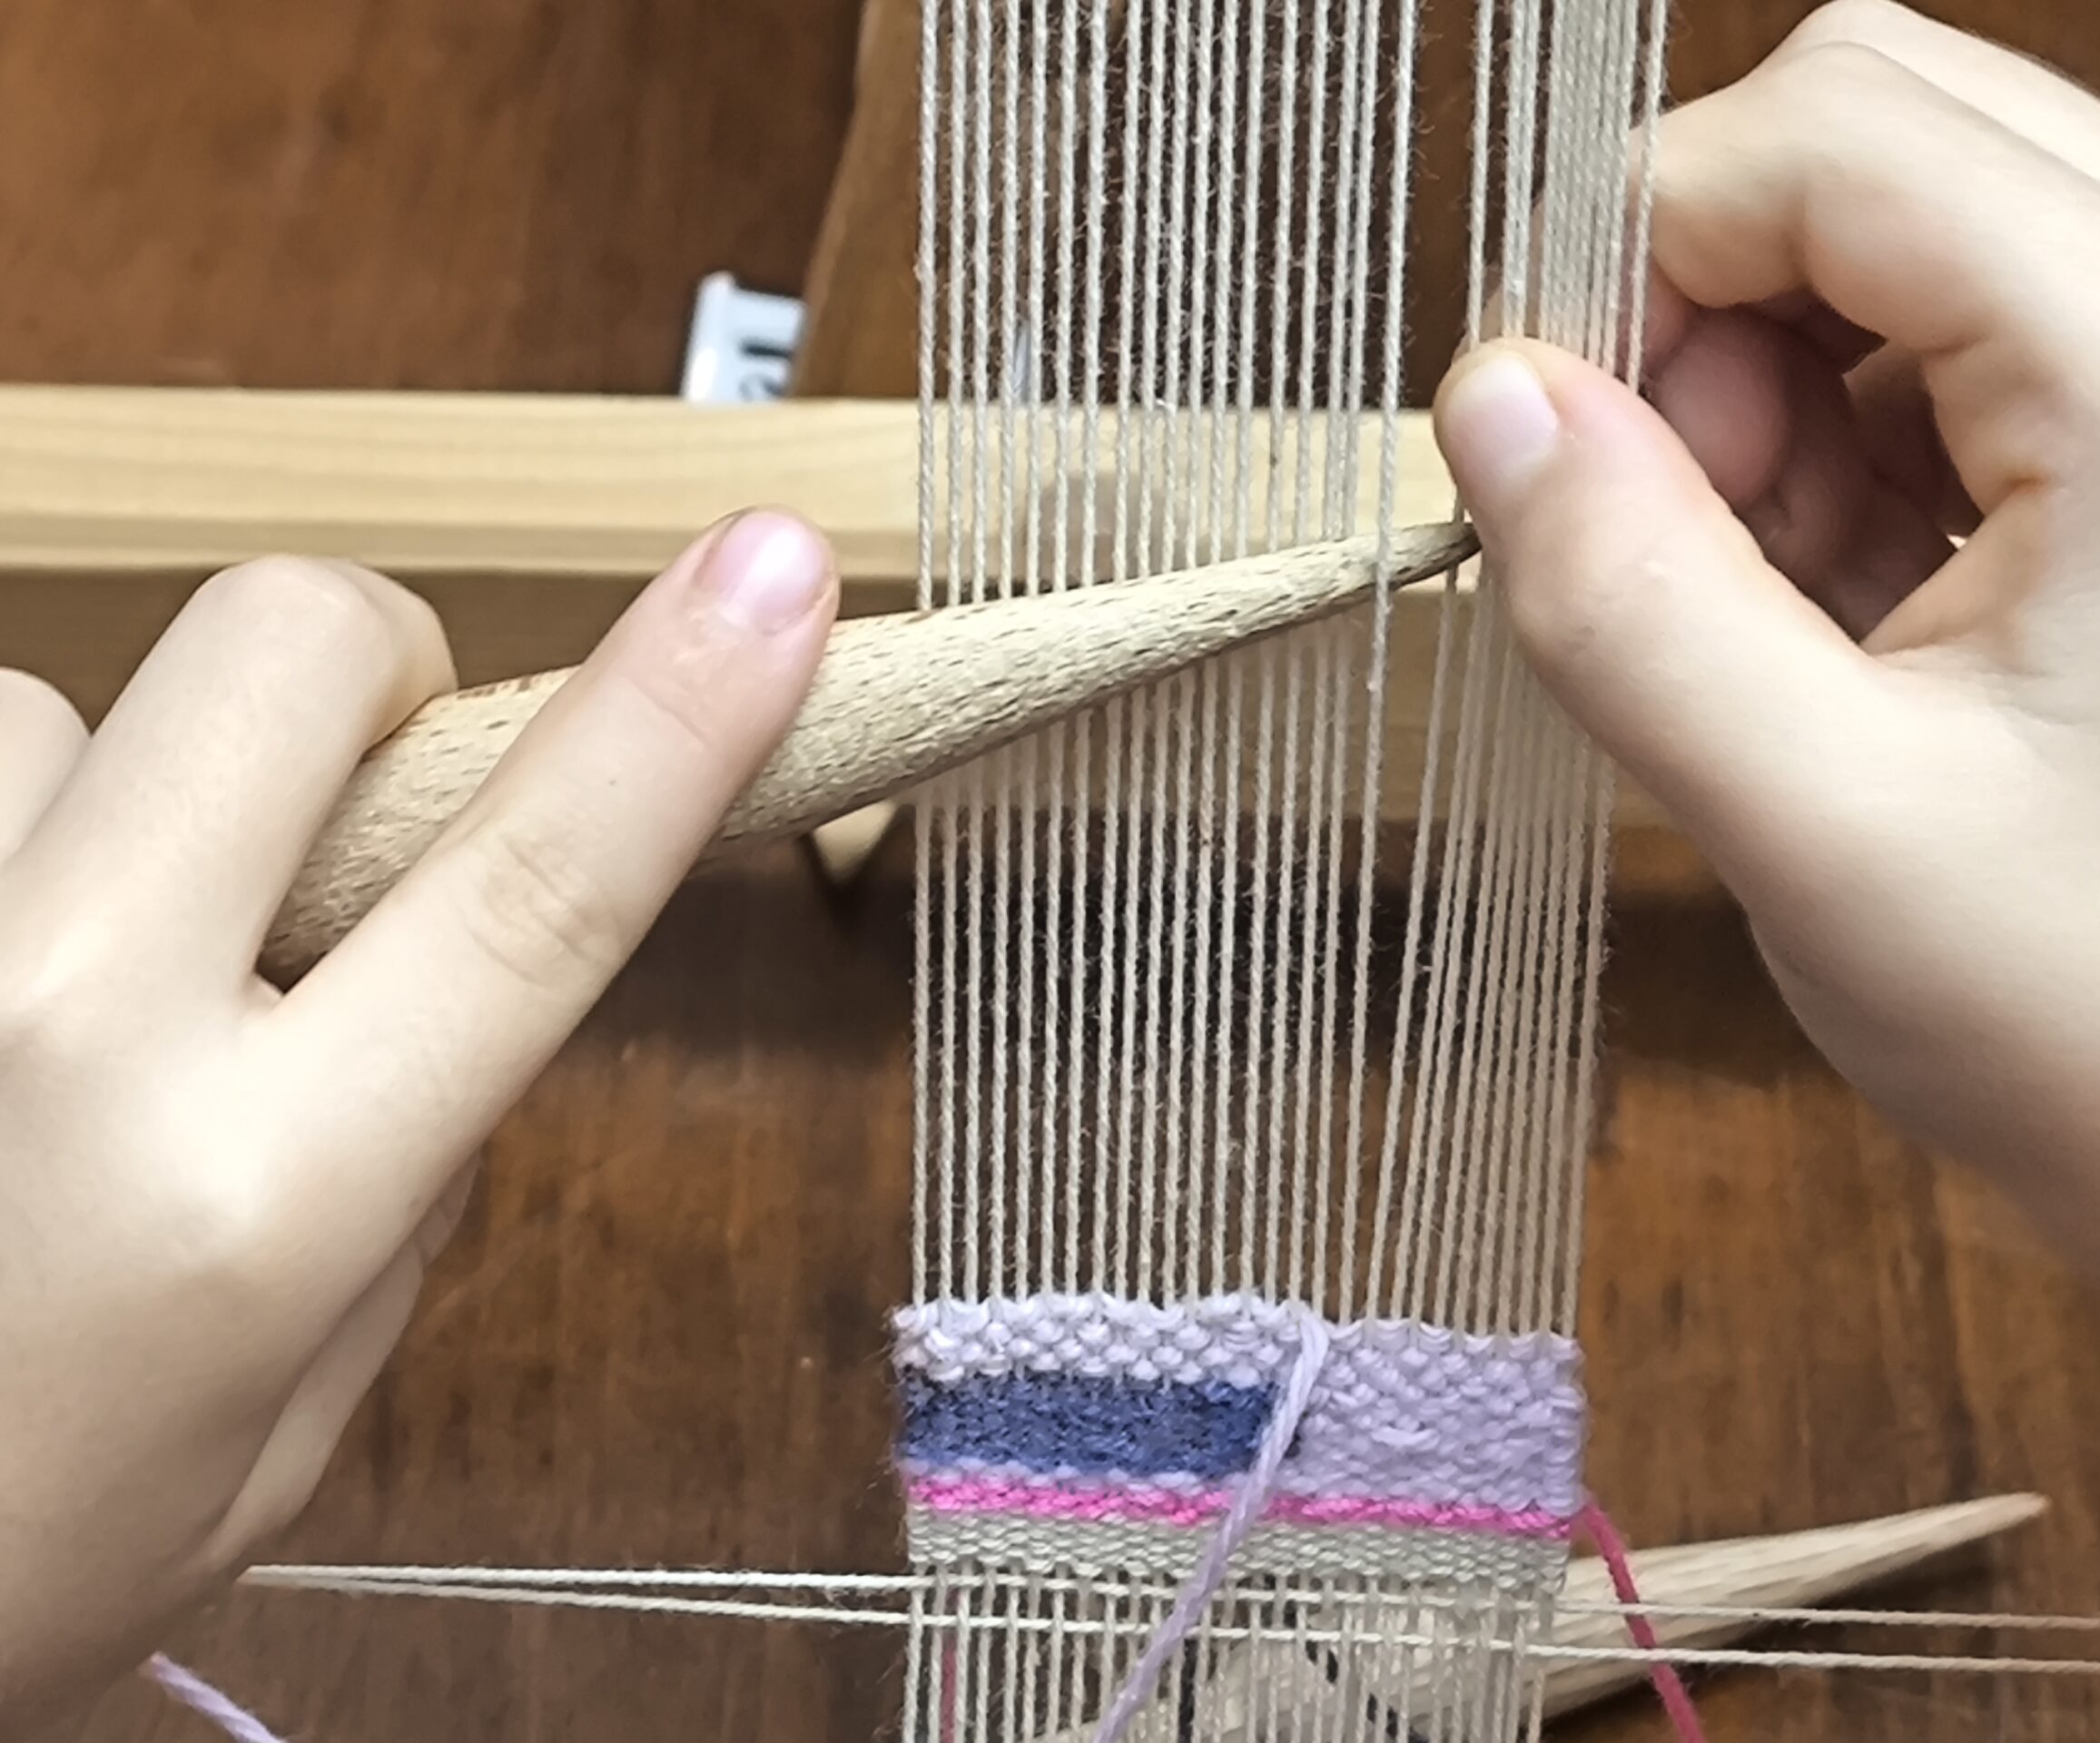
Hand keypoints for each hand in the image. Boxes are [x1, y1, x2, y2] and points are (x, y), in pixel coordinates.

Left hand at [0, 511, 835, 1722]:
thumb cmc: (27, 1546)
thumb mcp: (296, 1418)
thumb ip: (398, 1175)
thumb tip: (452, 954)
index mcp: (254, 1199)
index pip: (529, 893)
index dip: (674, 712)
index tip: (775, 572)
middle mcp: (65, 1035)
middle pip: (287, 642)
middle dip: (376, 669)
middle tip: (369, 793)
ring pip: (67, 697)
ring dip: (132, 794)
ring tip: (94, 971)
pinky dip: (10, 832)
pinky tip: (1, 968)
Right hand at [1434, 0, 2099, 1650]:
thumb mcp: (1819, 834)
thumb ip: (1624, 601)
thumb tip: (1488, 400)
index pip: (1829, 132)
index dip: (1630, 255)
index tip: (1551, 448)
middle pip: (1887, 129)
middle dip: (1709, 304)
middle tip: (1673, 530)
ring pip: (1924, 224)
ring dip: (1783, 382)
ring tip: (1774, 611)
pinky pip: (1984, 334)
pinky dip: (1864, 439)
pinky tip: (1854, 614)